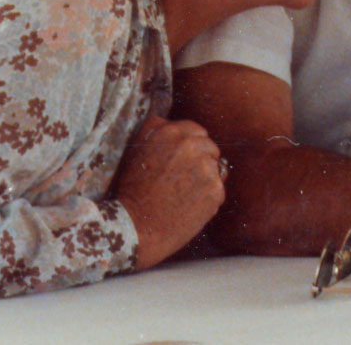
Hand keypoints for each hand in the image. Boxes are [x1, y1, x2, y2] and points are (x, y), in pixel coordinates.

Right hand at [113, 115, 225, 269]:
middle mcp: (190, 145)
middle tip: (182, 181)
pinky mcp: (215, 189)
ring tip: (183, 196)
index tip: (182, 162)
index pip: (196, 131)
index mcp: (170, 132)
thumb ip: (157, 130)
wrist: (134, 228)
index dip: (190, 147)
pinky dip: (208, 199)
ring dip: (205, 180)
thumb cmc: (131, 192)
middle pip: (210, 147)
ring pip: (216, 169)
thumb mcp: (136, 150)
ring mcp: (205, 166)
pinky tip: (190, 207)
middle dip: (201, 162)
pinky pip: (218, 190)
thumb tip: (171, 122)